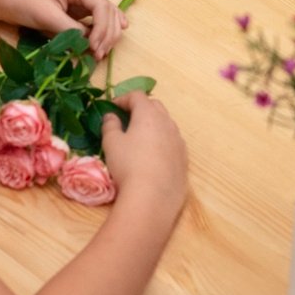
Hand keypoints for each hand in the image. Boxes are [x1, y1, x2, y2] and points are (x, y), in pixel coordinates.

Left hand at [0, 0, 128, 56]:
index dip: (104, 30)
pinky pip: (96, 17)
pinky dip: (103, 28)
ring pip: (105, 15)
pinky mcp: (75, 6)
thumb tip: (90, 45)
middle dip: (107, 34)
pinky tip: (117, 32)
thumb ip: (71, 30)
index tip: (95, 49)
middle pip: (108, 11)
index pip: (103, 7)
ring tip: (100, 52)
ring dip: (106, 33)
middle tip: (99, 55)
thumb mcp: (47, 17)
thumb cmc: (21, 1)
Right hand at [99, 93, 186, 208]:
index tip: (112, 106)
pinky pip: (172, 142)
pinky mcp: (184, 159)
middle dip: (140, 108)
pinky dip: (162, 141)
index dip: (123, 98)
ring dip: (153, 125)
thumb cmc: (128, 165)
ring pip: (166, 124)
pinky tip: (153, 156)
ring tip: (140, 137)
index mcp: (149, 115)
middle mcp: (167, 123)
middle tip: (126, 118)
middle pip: (155, 106)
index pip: (137, 96)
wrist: (152, 197)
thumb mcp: (111, 143)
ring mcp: (178, 141)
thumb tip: (111, 116)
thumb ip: (110, 126)